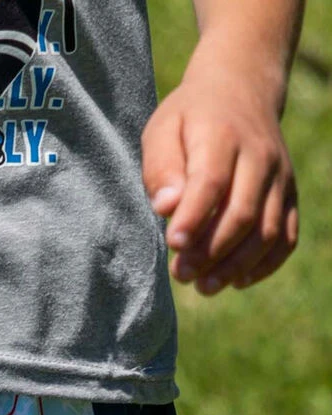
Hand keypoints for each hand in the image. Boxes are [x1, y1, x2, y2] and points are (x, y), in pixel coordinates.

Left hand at [141, 55, 298, 294]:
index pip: (211, 182)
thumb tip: (166, 207)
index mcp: (223, 137)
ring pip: (267, 231)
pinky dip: (266, 264)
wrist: (241, 91)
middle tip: (180, 275)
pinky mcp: (288, 195)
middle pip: (241, 213)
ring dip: (236, 266)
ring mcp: (279, 177)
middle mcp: (260, 157)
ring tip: (203, 287)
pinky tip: (238, 281)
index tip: (172, 244)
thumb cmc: (190, 119)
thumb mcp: (162, 130)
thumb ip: (161, 167)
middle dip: (210, 251)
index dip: (194, 217)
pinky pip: (287, 236)